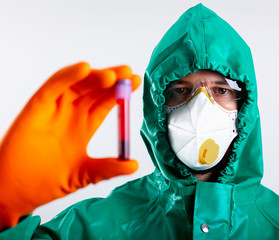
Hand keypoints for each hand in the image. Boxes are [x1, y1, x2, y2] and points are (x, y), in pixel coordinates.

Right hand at [0, 62, 140, 229]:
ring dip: (94, 77)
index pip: (105, 103)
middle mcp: (71, 114)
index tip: (137, 82)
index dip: (121, 93)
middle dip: (113, 80)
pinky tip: (84, 69)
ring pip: (77, 84)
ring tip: (113, 75)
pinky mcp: (36, 109)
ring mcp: (54, 110)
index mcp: (84, 126)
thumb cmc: (47, 182)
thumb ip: (108, 169)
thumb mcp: (85, 174)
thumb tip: (134, 165)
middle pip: (95, 90)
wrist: (17, 194)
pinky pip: (53, 88)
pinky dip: (67, 76)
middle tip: (129, 74)